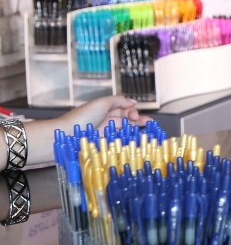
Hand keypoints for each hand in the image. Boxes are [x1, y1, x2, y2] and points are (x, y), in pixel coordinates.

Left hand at [13, 96, 148, 168]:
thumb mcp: (102, 102)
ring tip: (147, 129)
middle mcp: (105, 120)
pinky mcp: (103, 143)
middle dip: (138, 119)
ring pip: (124, 129)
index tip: (136, 114)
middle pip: (126, 118)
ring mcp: (105, 132)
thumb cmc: (82, 118)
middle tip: (149, 123)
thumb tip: (133, 102)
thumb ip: (119, 100)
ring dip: (136, 129)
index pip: (123, 108)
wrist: (66, 136)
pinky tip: (136, 139)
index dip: (132, 110)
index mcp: (104, 109)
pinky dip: (128, 139)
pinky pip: (118, 140)